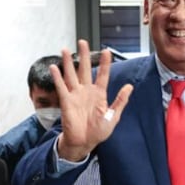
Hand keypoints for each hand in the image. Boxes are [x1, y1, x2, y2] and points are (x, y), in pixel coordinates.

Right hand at [54, 40, 133, 160]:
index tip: (107, 51)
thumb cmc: (99, 131)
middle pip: (85, 70)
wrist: (85, 142)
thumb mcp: (113, 116)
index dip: (105, 63)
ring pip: (72, 75)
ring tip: (66, 49)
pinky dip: (57, 77)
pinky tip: (54, 67)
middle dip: (84, 56)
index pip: (103, 75)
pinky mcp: (66, 101)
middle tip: (82, 42)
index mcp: (100, 94)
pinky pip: (61, 87)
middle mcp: (87, 91)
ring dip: (69, 62)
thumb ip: (120, 101)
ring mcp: (76, 95)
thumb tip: (130, 87)